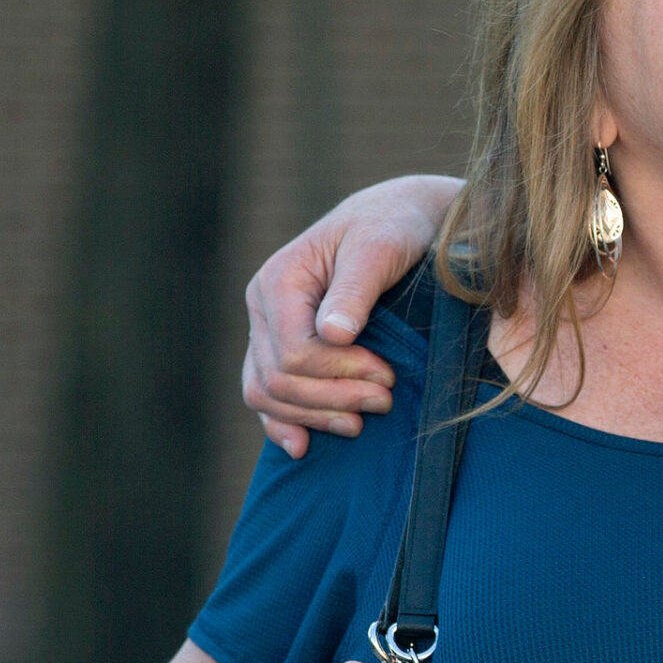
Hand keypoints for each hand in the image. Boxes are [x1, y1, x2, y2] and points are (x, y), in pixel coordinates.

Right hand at [242, 175, 462, 456]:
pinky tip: (303, 445)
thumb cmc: (394, 225)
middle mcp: (263, 306)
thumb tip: (334, 333)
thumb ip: (356, 288)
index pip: (295, 351)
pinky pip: (266, 393)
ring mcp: (267, 329)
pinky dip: (283, 422)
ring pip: (267, 392)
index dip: (340, 373)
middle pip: (279, 378)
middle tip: (386, 401)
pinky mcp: (282, 346)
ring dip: (314, 416)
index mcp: (279, 280)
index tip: (388, 376)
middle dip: (333, 398)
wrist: (399, 217)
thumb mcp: (381, 246)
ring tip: (362, 423)